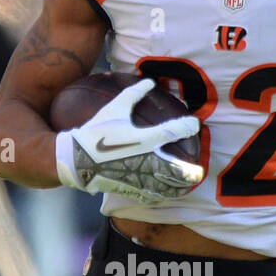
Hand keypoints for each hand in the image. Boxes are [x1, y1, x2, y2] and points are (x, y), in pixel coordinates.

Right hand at [54, 79, 201, 204]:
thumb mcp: (114, 109)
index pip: (170, 132)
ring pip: (166, 186)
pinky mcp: (130, 187)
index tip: (194, 124)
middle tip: (198, 172)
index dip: (185, 127)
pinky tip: (168, 193)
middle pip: (175, 170)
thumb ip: (133, 94)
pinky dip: (162, 195)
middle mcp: (144, 159)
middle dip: (189, 172)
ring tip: (187, 185)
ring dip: (179, 186)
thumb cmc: (96, 131)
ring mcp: (138, 176)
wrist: (77, 159)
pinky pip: (151, 195)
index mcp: (142, 139)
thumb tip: (149, 80)